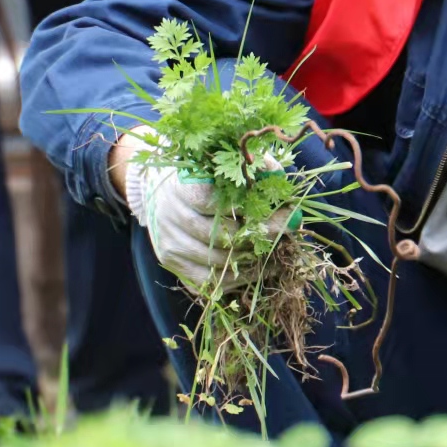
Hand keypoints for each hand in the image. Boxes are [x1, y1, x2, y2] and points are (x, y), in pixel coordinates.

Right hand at [117, 128, 288, 290]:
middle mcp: (171, 215)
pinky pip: (207, 280)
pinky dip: (237, 278)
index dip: (247, 209)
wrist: (160, 190)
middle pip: (219, 235)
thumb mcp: (224, 165)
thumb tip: (281, 183)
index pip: (212, 202)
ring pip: (216, 262)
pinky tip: (258, 269)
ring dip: (251, 259)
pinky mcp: (172, 262)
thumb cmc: (202, 175)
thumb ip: (253, 170)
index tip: (274, 209)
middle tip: (286, 232)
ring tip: (276, 252)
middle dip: (258, 235)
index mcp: (182, 186)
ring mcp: (169, 242)